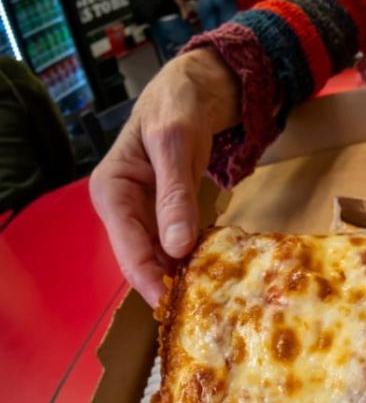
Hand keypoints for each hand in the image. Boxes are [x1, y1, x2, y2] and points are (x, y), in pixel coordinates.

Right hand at [90, 48, 239, 307]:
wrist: (194, 89)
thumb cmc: (177, 107)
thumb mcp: (176, 144)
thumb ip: (175, 195)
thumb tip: (176, 248)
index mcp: (112, 192)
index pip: (128, 249)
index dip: (150, 280)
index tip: (174, 307)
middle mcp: (123, 208)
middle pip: (143, 260)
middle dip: (168, 285)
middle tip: (200, 313)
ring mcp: (146, 213)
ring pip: (162, 257)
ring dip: (183, 277)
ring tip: (211, 301)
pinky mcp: (168, 215)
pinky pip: (179, 246)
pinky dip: (195, 260)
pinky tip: (216, 276)